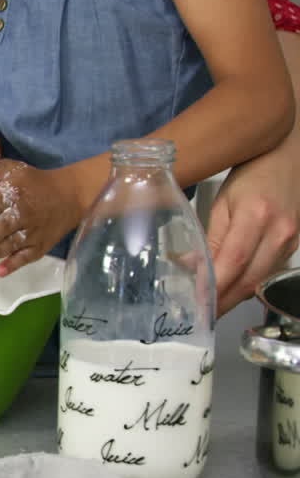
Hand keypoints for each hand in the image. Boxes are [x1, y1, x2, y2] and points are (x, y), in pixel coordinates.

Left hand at [0, 159, 83, 276]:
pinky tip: (0, 271)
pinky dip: (14, 264)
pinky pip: (27, 256)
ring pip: (14, 243)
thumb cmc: (36, 183)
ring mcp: (33, 231)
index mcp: (14, 193)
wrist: (71, 195)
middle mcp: (24, 213)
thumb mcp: (16, 170)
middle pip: (5, 226)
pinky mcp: (41, 245)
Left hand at [206, 167, 299, 315]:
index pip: (232, 261)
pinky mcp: (293, 247)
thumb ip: (208, 237)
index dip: (213, 286)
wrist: (286, 160)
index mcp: (256, 216)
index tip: (196, 302)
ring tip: (210, 309)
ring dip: (234, 299)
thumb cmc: (250, 176)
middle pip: (249, 279)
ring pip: (259, 281)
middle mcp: (279, 232)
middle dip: (222, 302)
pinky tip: (230, 291)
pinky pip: (267, 274)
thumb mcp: (222, 202)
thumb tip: (189, 268)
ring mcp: (290, 241)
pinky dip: (247, 285)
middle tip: (200, 316)